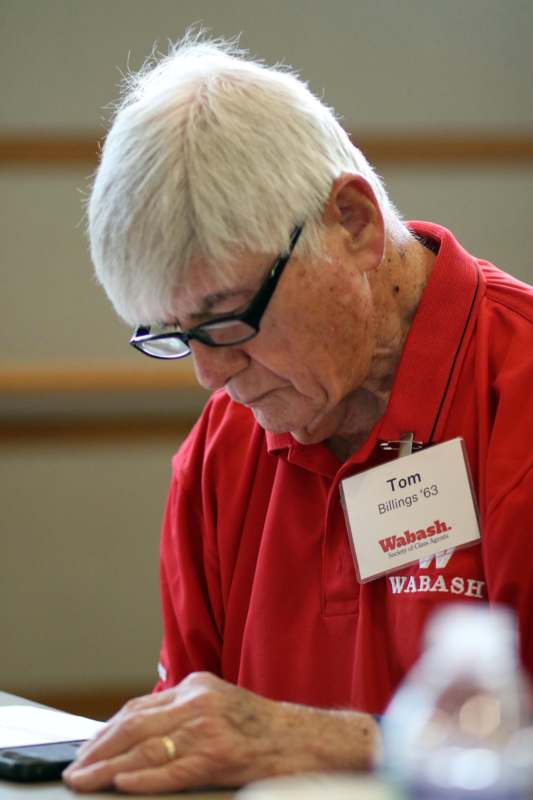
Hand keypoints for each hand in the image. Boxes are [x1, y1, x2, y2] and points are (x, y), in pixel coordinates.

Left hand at [63, 672, 378, 793]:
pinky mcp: (222, 753)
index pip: (139, 708)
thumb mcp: (219, 707)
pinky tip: (122, 784)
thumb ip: (183, 714)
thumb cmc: (264, 728)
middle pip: (136, 724)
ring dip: (109, 766)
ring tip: (86, 781)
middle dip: (99, 749)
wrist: (307, 738)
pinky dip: (144, 778)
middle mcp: (199, 700)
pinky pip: (174, 768)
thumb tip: (139, 738)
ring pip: (147, 746)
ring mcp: (210, 725)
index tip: (86, 749)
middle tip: (75, 769)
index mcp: (196, 686)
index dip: (108, 731)